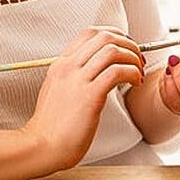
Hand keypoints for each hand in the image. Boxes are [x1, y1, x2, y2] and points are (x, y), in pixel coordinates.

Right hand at [23, 26, 145, 169]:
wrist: (41, 147)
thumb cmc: (53, 126)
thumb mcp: (59, 90)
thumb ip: (76, 76)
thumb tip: (101, 67)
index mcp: (61, 64)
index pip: (91, 33)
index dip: (115, 35)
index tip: (127, 48)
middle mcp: (68, 67)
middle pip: (105, 36)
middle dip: (129, 44)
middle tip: (138, 60)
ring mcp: (77, 80)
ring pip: (113, 50)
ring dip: (133, 58)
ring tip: (138, 72)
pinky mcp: (89, 96)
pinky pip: (117, 72)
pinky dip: (132, 73)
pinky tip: (135, 82)